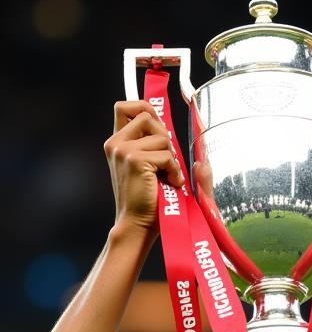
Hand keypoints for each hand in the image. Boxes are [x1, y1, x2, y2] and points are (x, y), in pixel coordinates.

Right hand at [104, 101, 184, 236]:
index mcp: (117, 142)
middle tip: (167, 161)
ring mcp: (123, 150)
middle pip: (147, 114)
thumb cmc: (148, 201)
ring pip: (162, 137)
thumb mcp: (148, 167)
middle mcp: (116, 143)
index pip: (125, 107)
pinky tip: (170, 184)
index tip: (160, 125)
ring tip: (168, 177)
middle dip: (164, 136)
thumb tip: (165, 127)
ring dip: (172, 158)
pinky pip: (167, 156)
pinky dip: (175, 171)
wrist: (138, 224)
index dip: (144, 108)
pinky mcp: (135, 160)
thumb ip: (151, 146)